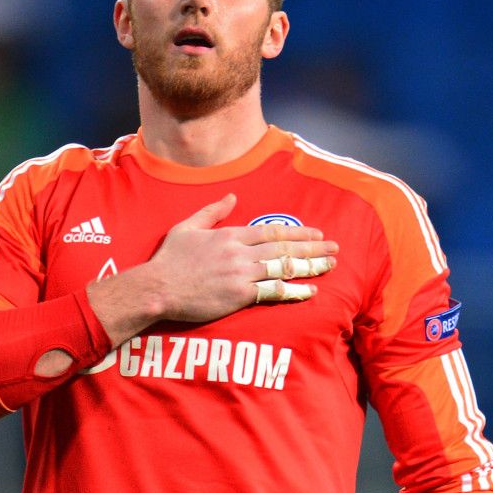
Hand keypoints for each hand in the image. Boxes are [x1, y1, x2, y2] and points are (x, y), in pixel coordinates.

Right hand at [145, 193, 337, 321]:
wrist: (158, 288)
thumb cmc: (170, 259)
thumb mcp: (187, 227)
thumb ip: (212, 212)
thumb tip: (233, 197)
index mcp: (230, 235)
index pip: (271, 231)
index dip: (297, 233)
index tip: (316, 233)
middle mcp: (240, 252)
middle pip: (284, 248)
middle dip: (312, 247)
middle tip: (335, 248)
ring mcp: (241, 274)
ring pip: (283, 268)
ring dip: (310, 266)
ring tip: (329, 265)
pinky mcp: (239, 295)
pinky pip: (273, 292)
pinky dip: (294, 291)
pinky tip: (311, 291)